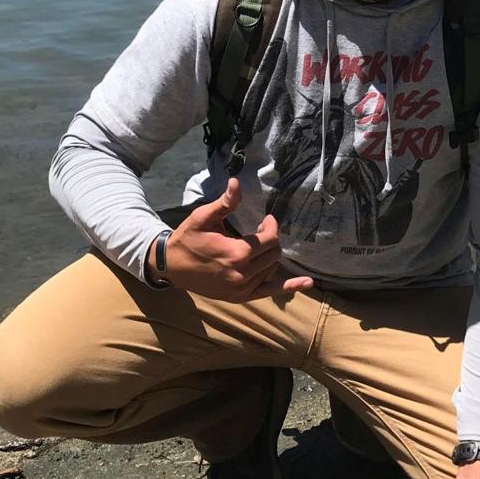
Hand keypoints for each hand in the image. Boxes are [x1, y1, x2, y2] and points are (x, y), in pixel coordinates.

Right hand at [149, 178, 313, 301]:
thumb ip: (225, 203)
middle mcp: (243, 273)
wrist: (172, 267)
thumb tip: (237, 182)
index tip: (266, 219)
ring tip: (260, 247)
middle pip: (274, 254)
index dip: (271, 226)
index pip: (269, 238)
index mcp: (236, 252)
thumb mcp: (204, 217)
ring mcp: (243, 287)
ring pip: (273, 269)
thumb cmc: (188, 239)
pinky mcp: (241, 296)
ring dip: (271, 256)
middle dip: (272, 240)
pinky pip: (271, 291)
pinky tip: (308, 282)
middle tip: (261, 231)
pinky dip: (290, 286)